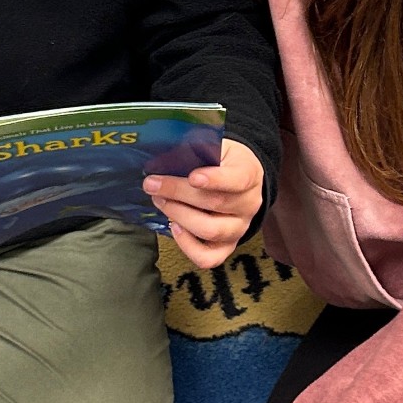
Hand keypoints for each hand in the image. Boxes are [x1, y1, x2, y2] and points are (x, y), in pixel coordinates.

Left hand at [143, 136, 263, 270]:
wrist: (240, 178)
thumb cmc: (222, 160)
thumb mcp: (216, 145)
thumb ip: (197, 148)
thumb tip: (165, 155)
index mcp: (249, 174)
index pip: (237, 179)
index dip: (215, 179)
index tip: (193, 176)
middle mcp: (249, 204)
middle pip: (216, 203)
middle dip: (179, 193)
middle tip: (153, 184)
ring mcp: (239, 228)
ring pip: (212, 231)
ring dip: (180, 216)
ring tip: (160, 202)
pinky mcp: (228, 246)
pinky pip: (210, 257)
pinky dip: (188, 246)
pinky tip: (174, 227)